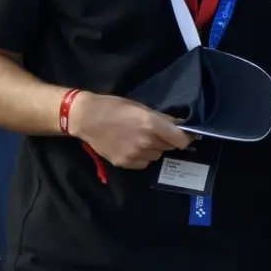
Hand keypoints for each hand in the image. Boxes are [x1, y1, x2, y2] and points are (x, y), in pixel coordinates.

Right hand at [69, 92, 193, 168]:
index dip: (184, 138)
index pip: (181, 140)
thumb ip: (162, 118)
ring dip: (154, 149)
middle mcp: (146, 141)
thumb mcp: (141, 107)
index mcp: (152, 125)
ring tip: (140, 140)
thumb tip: (181, 125)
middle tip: (155, 133)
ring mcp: (135, 154)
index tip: (183, 136)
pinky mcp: (124, 163)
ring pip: (156, 156)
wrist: (85, 118)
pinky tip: (131, 147)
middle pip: (168, 147)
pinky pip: (143, 163)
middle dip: (166, 141)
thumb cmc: (114, 107)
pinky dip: (142, 157)